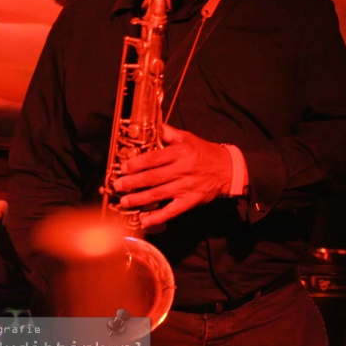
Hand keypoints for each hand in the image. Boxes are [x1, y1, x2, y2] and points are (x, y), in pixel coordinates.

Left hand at [112, 124, 232, 227]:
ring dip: (139, 199)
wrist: (228, 169)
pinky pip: (172, 211)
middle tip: (118, 186)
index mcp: (181, 153)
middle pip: (153, 177)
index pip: (155, 158)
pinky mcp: (190, 201)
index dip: (137, 164)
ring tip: (125, 202)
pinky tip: (144, 221)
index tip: (123, 168)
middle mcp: (182, 170)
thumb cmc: (205, 152)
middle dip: (133, 183)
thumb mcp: (188, 138)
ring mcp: (186, 187)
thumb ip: (168, 133)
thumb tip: (152, 125)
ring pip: (159, 194)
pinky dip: (157, 217)